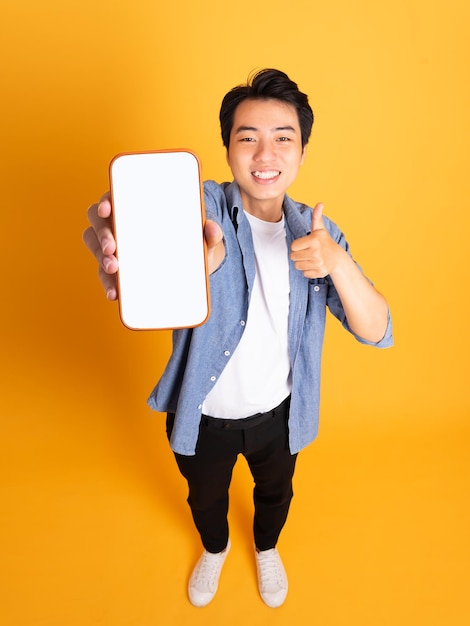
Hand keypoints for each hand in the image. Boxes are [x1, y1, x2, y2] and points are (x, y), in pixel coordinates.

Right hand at [83, 192, 225, 300]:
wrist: (195, 269)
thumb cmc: (192, 242)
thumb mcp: (203, 237)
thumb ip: (210, 232)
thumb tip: (212, 229)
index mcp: (138, 208)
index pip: (114, 197)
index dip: (105, 201)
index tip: (107, 208)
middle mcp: (122, 224)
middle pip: (98, 222)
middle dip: (102, 234)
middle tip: (113, 248)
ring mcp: (118, 247)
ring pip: (97, 247)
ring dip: (100, 258)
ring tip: (113, 270)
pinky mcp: (119, 270)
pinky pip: (106, 275)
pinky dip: (108, 284)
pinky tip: (114, 293)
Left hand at [290, 203, 342, 277]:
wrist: (337, 259)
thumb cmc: (325, 242)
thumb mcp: (320, 229)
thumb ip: (316, 216)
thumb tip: (320, 203)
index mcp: (313, 240)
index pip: (293, 246)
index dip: (298, 246)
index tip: (306, 245)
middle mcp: (315, 252)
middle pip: (293, 257)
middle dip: (299, 255)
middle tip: (308, 252)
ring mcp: (318, 263)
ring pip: (297, 266)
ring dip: (302, 263)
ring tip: (311, 259)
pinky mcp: (319, 272)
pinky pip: (304, 273)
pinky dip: (308, 271)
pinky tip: (315, 265)